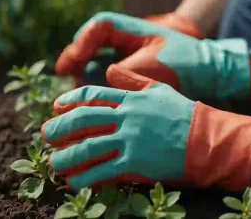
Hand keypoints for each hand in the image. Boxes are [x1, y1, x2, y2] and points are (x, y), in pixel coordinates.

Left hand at [42, 65, 195, 189]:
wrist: (206, 137)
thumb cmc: (183, 113)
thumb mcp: (158, 89)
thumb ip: (132, 79)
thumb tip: (110, 68)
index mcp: (130, 99)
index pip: (92, 95)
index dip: (70, 101)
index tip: (56, 108)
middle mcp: (126, 117)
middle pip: (83, 120)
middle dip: (60, 128)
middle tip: (45, 135)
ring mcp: (130, 140)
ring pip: (88, 147)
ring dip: (67, 156)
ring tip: (54, 163)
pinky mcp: (136, 162)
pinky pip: (104, 171)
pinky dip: (86, 178)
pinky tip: (74, 182)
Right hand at [56, 12, 250, 99]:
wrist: (209, 72)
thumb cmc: (185, 63)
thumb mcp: (155, 68)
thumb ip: (125, 75)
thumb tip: (100, 85)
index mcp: (132, 30)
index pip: (99, 28)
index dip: (81, 42)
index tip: (72, 60)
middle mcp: (126, 41)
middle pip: (91, 44)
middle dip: (76, 58)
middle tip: (64, 74)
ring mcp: (127, 56)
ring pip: (96, 60)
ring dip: (83, 74)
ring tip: (74, 91)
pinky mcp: (130, 73)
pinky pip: (106, 76)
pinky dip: (96, 86)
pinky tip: (90, 99)